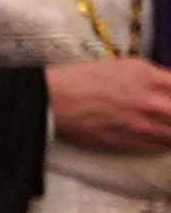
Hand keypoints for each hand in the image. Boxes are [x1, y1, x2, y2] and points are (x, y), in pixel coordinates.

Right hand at [50, 57, 170, 152]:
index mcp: (149, 78)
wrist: (54, 99)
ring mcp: (139, 125)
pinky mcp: (127, 142)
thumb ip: (155, 77)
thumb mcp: (126, 65)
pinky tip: (163, 139)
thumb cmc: (84, 78)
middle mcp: (149, 102)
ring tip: (167, 126)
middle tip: (168, 113)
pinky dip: (164, 143)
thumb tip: (170, 86)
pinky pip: (158, 147)